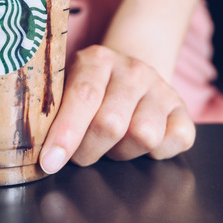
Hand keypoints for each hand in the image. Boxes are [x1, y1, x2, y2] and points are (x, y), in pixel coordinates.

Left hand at [39, 45, 195, 173]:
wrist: (129, 73)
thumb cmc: (89, 91)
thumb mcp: (65, 88)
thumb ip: (52, 111)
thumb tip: (39, 150)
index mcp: (97, 59)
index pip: (83, 97)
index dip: (65, 133)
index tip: (50, 162)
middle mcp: (133, 70)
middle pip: (111, 123)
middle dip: (89, 150)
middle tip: (81, 152)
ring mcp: (162, 88)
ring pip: (144, 136)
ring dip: (122, 152)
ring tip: (112, 143)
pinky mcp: (184, 109)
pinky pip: (176, 140)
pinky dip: (156, 153)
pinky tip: (140, 144)